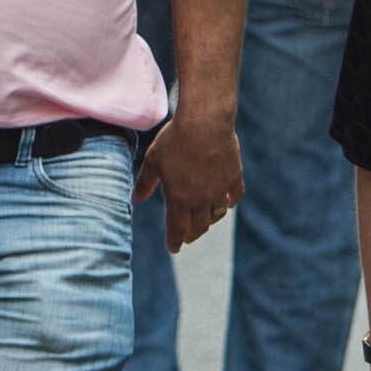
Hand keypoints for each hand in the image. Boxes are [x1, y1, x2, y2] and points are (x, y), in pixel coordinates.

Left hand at [148, 105, 240, 252]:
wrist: (205, 122)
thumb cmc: (175, 140)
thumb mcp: (153, 161)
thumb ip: (145, 183)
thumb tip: (136, 199)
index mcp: (179, 199)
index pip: (177, 229)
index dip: (175, 241)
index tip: (174, 248)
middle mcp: (201, 199)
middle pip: (200, 226)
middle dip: (193, 234)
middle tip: (188, 236)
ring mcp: (220, 189)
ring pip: (218, 214)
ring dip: (210, 220)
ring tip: (205, 219)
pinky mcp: (234, 176)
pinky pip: (234, 196)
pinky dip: (229, 202)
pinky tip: (226, 201)